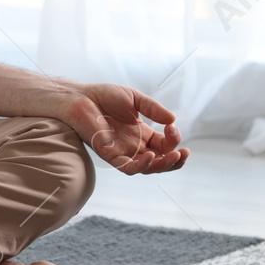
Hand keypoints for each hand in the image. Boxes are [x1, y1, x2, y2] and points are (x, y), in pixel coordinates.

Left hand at [63, 83, 189, 174]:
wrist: (81, 97)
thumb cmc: (104, 96)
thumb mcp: (135, 99)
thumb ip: (153, 109)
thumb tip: (172, 120)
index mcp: (141, 134)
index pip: (163, 145)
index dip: (173, 139)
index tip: (172, 126)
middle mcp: (133, 146)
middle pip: (159, 162)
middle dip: (174, 160)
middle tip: (184, 153)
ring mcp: (122, 152)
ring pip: (146, 168)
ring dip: (162, 165)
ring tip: (174, 156)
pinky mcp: (110, 155)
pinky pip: (128, 167)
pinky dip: (141, 165)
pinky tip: (151, 157)